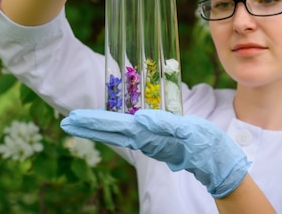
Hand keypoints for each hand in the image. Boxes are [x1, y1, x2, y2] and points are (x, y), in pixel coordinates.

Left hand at [60, 109, 250, 197]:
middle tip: (65, 122)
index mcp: (147, 135)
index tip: (72, 120)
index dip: (92, 122)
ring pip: (116, 131)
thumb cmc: (205, 146)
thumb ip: (164, 125)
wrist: (216, 162)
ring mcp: (148, 140)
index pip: (113, 127)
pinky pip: (128, 131)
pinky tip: (106, 125)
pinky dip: (112, 127)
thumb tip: (138, 119)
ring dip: (96, 126)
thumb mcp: (188, 133)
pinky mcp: (155, 139)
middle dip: (87, 126)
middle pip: (109, 131)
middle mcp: (143, 139)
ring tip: (78, 121)